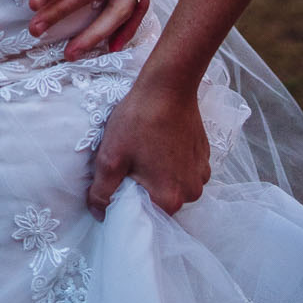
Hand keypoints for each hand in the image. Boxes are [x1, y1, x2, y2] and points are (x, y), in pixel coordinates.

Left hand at [87, 74, 209, 217]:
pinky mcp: (204, 157)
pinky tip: (160, 142)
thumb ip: (102, 191)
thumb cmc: (139, 119)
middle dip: (144, 188)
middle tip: (131, 163)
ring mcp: (201, 175)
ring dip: (159, 175)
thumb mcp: (111, 155)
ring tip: (146, 150)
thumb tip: (98, 214)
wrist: (168, 85)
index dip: (129, 203)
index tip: (121, 183)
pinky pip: (184, 171)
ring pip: (173, 186)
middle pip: (161, 202)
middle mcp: (192, 192)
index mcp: (169, 198)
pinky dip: (172, 163)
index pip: (145, 217)